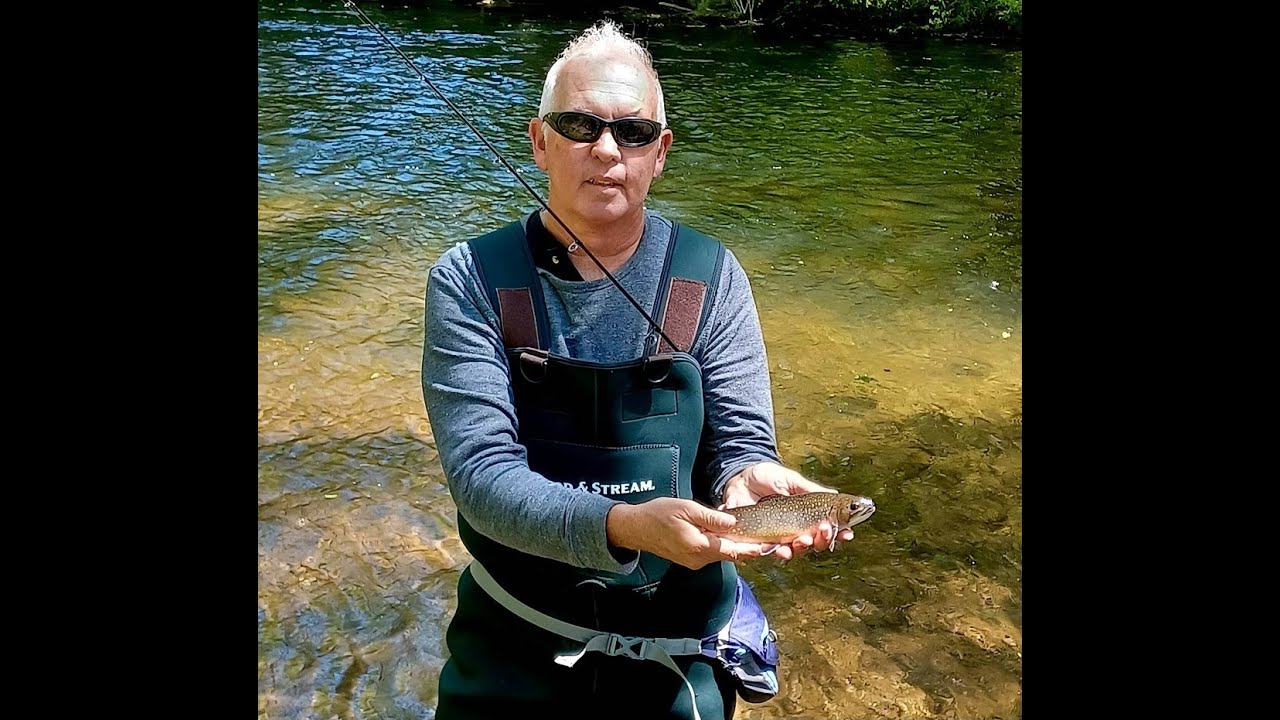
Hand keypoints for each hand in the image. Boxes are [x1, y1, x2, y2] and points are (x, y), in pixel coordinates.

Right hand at [606, 498, 765, 569]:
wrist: (636, 528)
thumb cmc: (659, 514)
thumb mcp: (687, 509)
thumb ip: (711, 518)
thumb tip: (733, 521)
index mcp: (700, 546)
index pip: (732, 551)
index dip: (751, 548)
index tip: (767, 546)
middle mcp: (699, 558)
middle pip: (729, 554)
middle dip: (746, 547)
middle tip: (767, 540)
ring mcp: (694, 561)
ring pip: (721, 554)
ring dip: (733, 546)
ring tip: (750, 535)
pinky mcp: (690, 560)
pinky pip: (711, 553)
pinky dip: (721, 546)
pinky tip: (726, 536)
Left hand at [719, 462, 855, 560]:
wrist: (740, 477)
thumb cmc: (768, 477)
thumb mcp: (791, 480)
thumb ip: (810, 489)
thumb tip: (835, 496)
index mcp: (805, 516)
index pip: (826, 530)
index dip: (839, 534)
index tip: (847, 534)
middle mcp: (794, 530)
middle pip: (813, 544)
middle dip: (822, 541)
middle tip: (824, 530)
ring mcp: (776, 537)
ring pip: (794, 551)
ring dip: (801, 548)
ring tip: (804, 540)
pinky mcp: (758, 540)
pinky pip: (768, 551)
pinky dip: (776, 552)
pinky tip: (781, 549)